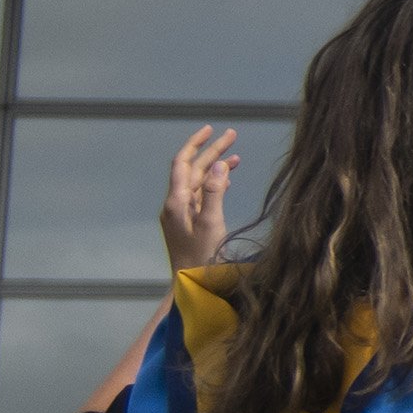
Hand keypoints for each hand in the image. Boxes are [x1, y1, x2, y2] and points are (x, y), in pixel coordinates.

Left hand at [158, 125, 240, 272]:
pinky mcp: (188, 222)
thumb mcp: (211, 224)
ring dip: (215, 167)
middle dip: (211, 152)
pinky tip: (227, 179)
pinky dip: (214, 183)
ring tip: (236, 155)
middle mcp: (176, 204)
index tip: (211, 129)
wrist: (189, 283)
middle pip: (193, 170)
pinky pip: (201, 195)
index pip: (183, 163)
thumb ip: (214, 192)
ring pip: (198, 182)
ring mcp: (181, 213)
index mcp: (177, 201)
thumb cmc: (201, 257)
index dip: (195, 144)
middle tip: (232, 135)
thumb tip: (218, 164)